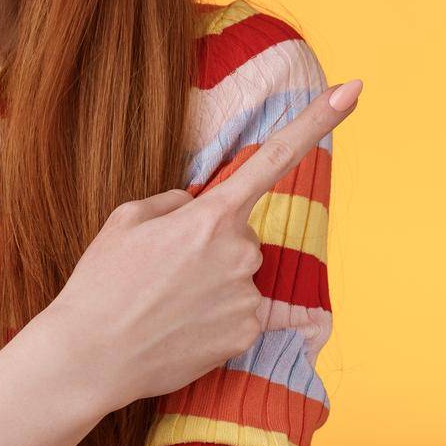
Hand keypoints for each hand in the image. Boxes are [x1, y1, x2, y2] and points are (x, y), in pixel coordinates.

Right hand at [47, 77, 361, 410]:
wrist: (91, 355)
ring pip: (243, 274)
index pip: (275, 157)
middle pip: (242, 234)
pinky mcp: (245, 335)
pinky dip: (234, 317)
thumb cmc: (102, 281)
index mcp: (211, 214)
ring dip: (215, 280)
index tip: (354, 91)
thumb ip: (175, 202)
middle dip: (214, 242)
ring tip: (166, 300)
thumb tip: (198, 207)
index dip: (317, 121)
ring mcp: (246, 297)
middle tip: (165, 266)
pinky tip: (221, 324)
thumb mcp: (126, 219)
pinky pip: (254, 315)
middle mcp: (240, 252)